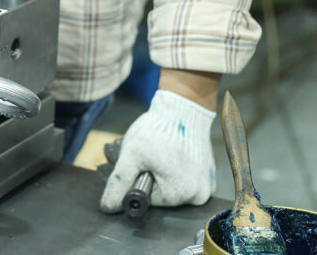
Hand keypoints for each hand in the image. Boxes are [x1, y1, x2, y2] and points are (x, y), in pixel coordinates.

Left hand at [100, 90, 215, 212]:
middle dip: (151, 178)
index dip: (138, 181)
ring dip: (162, 174)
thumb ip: (119, 183)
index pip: (148, 200)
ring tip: (162, 153)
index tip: (140, 163)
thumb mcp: (131, 155)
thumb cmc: (157, 129)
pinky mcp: (208, 175)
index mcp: (182, 194)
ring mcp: (206, 185)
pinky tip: (173, 154)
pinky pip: (185, 180)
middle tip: (150, 156)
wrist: (183, 108)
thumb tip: (108, 208)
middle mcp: (199, 195)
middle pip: (162, 196)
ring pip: (172, 188)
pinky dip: (176, 170)